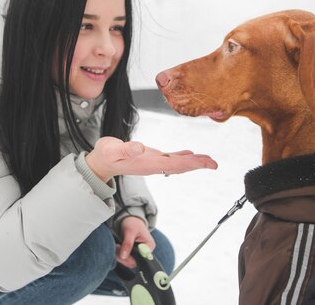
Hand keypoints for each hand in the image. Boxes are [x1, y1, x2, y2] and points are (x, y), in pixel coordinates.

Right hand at [85, 136, 217, 181]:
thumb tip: (140, 148)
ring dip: (193, 162)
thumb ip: (126, 149)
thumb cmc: (105, 155)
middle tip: (214, 164)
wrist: (100, 162)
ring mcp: (153, 163)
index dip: (190, 163)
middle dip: (198, 165)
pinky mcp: (151, 158)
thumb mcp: (112, 150)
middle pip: (180, 166)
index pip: (174, 165)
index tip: (205, 163)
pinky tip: (190, 154)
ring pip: (177, 163)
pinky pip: (170, 159)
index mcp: (148, 164)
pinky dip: (182, 156)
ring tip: (208, 160)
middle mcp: (153, 165)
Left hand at [116, 216, 154, 267]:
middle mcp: (146, 251)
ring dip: (120, 256)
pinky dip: (120, 254)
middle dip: (123, 257)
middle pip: (134, 262)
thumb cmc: (133, 223)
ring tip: (117, 246)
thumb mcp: (130, 231)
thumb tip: (123, 257)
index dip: (129, 258)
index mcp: (149, 246)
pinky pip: (126, 258)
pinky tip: (118, 247)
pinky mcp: (134, 253)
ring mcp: (140, 253)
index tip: (120, 250)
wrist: (130, 219)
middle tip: (116, 247)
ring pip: (129, 261)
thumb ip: (127, 244)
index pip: (140, 259)